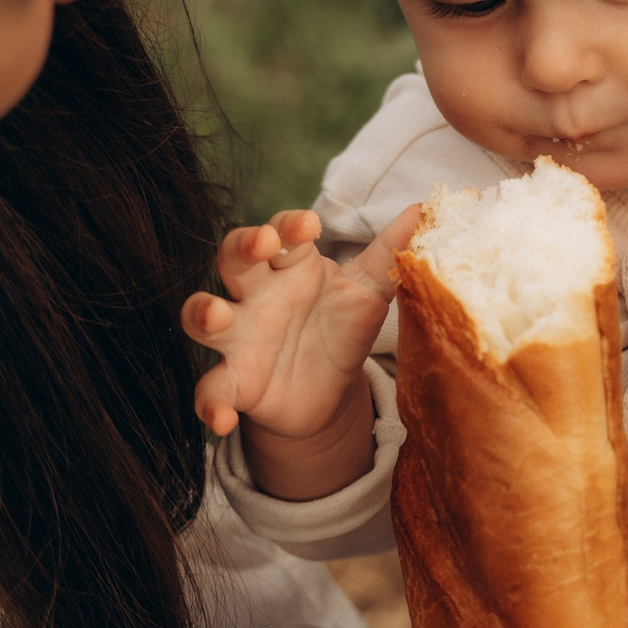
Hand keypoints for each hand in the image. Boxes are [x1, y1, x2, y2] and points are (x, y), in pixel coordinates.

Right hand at [184, 205, 416, 498]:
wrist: (328, 393)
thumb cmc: (340, 328)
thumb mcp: (369, 291)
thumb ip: (391, 252)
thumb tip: (425, 208)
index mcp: (290, 266)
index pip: (280, 232)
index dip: (288, 224)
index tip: (310, 224)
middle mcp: (255, 295)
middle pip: (233, 260)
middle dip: (241, 248)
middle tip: (260, 244)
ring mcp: (238, 338)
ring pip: (202, 315)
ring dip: (203, 313)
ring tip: (218, 317)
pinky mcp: (234, 383)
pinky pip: (210, 391)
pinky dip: (210, 405)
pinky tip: (220, 420)